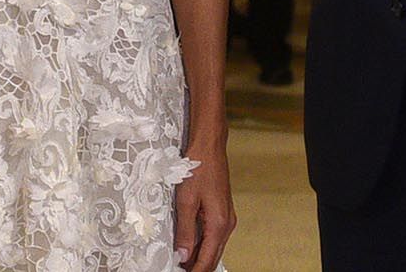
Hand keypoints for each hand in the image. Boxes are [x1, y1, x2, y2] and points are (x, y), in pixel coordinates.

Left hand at [172, 146, 234, 271]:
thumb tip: (183, 255)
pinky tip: (188, 246)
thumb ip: (185, 231)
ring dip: (198, 256)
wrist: (209, 147)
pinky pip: (212, 235)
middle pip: (212, 256)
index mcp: (219, 224)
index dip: (194, 271)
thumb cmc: (198, 168)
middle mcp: (226, 224)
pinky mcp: (221, 212)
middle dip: (197, 267)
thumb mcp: (186, 201)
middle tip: (179, 270)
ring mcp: (225, 218)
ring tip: (181, 262)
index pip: (207, 259)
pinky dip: (201, 244)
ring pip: (212, 246)